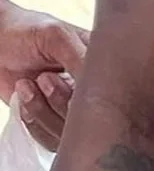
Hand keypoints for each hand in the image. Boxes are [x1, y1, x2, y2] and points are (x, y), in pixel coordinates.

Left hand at [0, 0, 88, 151]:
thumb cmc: (27, 31)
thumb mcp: (57, 37)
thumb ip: (80, 58)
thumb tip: (99, 84)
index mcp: (100, 64)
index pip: (112, 92)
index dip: (94, 96)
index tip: (70, 84)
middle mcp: (89, 89)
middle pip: (90, 118)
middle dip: (61, 102)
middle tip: (44, 78)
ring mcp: (69, 108)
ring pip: (67, 132)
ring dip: (43, 111)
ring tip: (29, 85)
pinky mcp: (49, 121)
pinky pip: (47, 139)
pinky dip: (32, 122)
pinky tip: (24, 97)